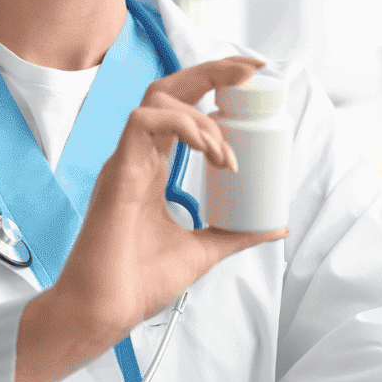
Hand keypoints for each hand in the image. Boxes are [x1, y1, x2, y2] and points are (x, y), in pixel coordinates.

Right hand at [15, 56, 288, 381]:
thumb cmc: (139, 283)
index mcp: (154, 167)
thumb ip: (235, 234)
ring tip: (224, 154)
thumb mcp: (203, 250)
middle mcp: (138, 156)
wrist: (106, 311)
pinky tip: (205, 149)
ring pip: (158, 100)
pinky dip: (181, 125)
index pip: (183, 108)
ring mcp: (125, 161)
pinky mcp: (116, 171)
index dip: (215, 85)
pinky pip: (142, 123)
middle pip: (170, 89)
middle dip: (212, 71)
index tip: (254, 80)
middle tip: (251, 71)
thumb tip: (275, 226)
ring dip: (202, 117)